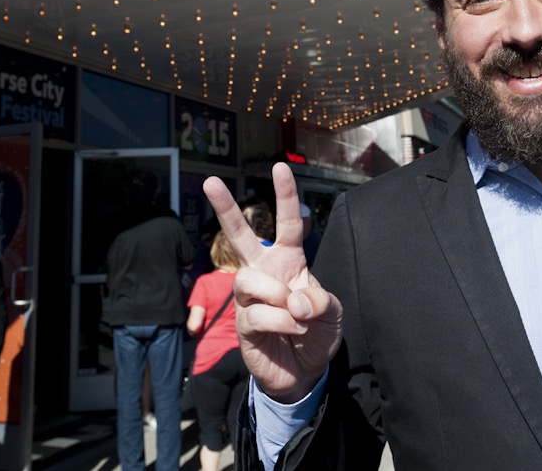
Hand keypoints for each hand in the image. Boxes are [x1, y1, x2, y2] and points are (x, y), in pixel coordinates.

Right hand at [203, 162, 341, 402]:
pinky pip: (256, 313)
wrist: (304, 373)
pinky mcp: (243, 324)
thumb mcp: (332, 313)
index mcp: (288, 261)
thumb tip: (294, 299)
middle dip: (224, 207)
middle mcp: (264, 273)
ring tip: (295, 313)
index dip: (285, 196)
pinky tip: (293, 330)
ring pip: (248, 279)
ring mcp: (250, 299)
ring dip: (276, 295)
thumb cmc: (316, 334)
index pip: (288, 223)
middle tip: (209, 181)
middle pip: (239, 235)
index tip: (280, 167)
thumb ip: (320, 300)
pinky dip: (281, 322)